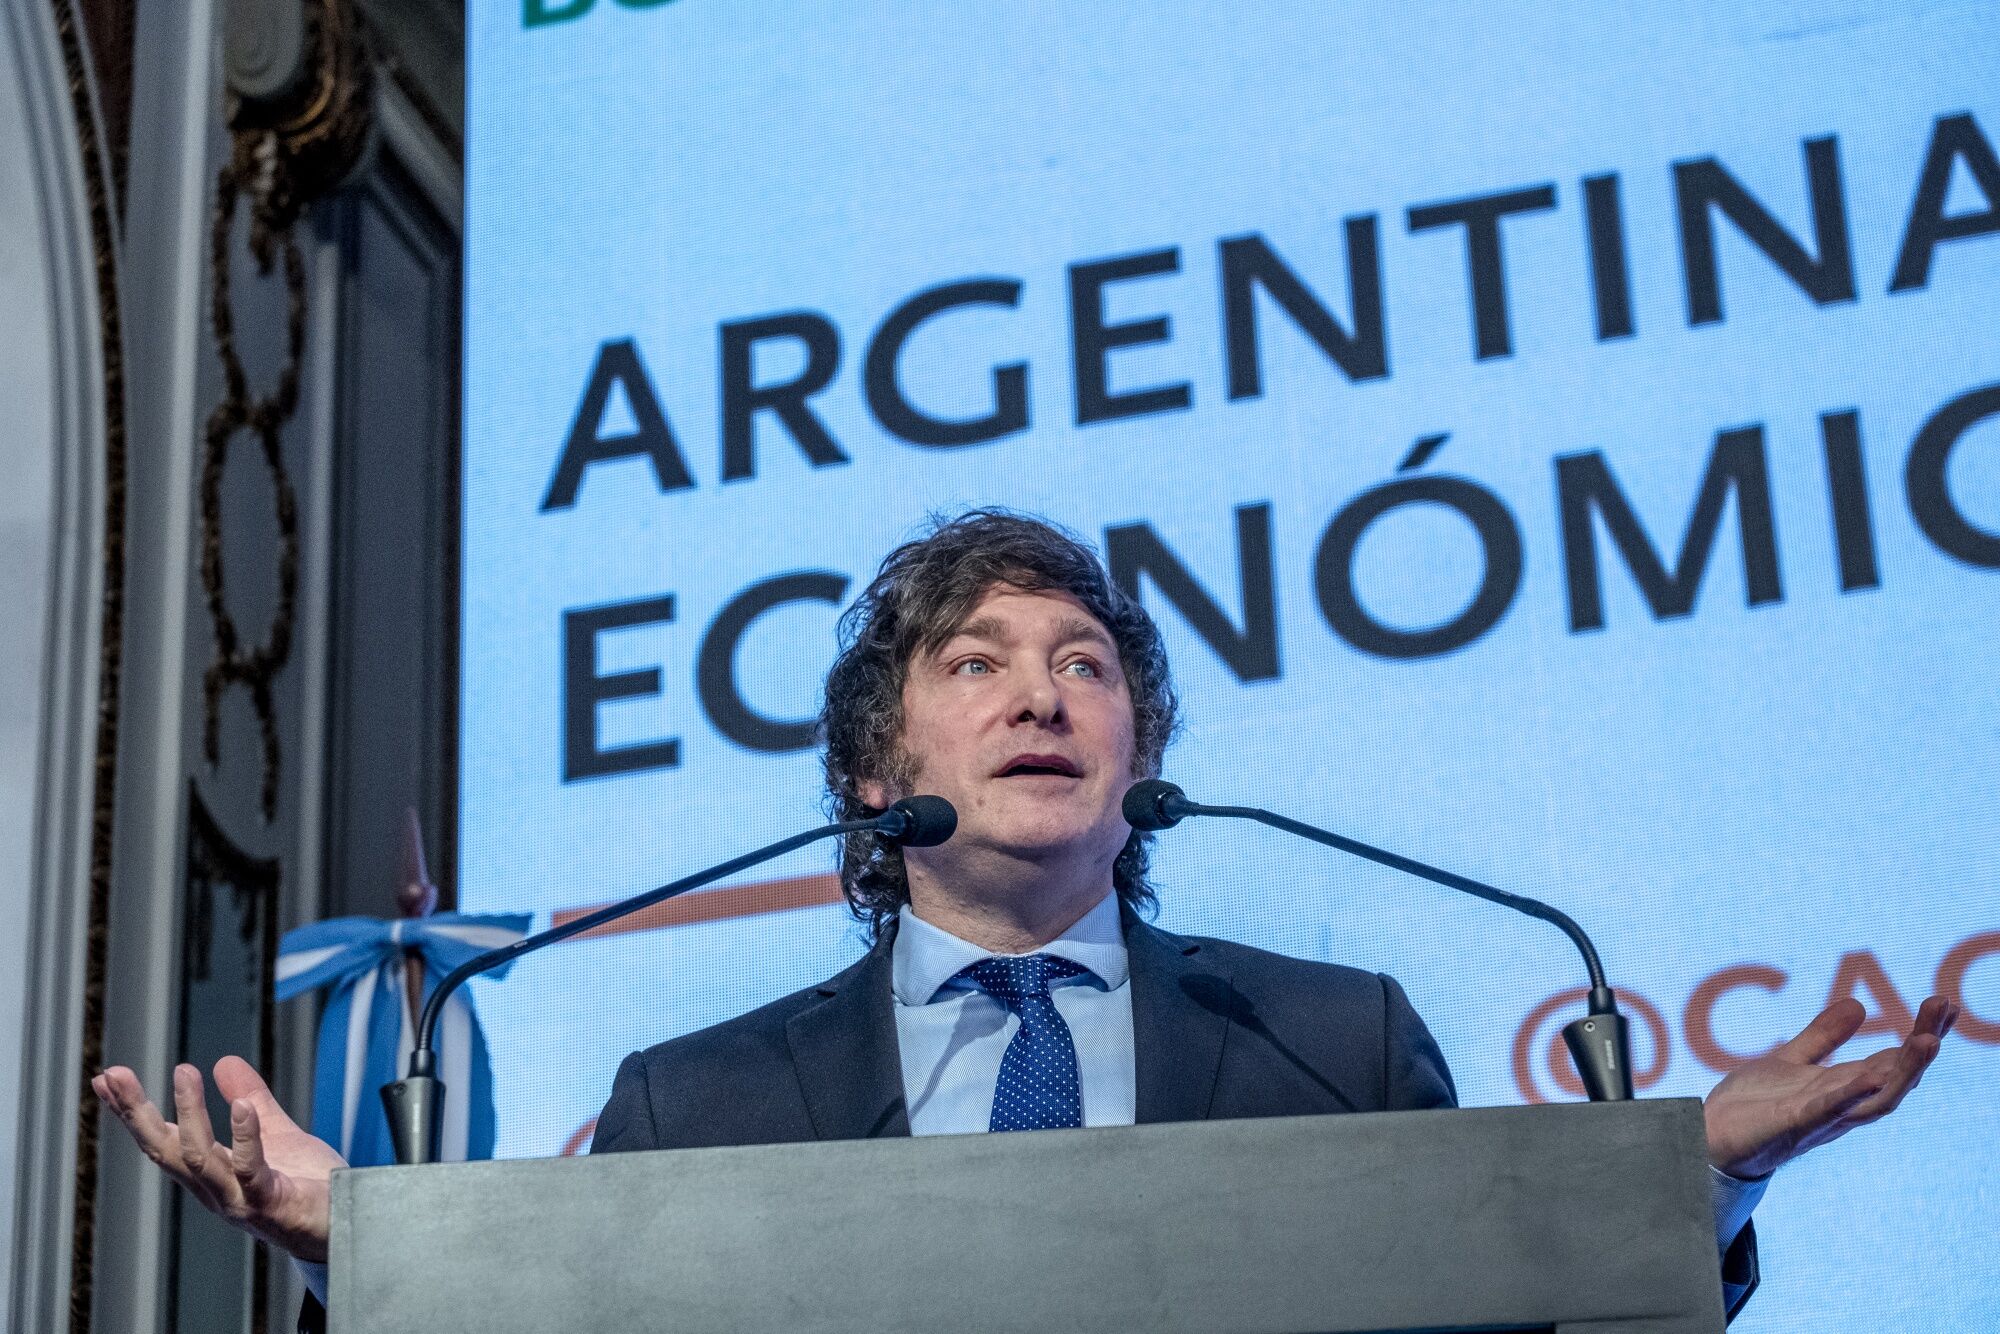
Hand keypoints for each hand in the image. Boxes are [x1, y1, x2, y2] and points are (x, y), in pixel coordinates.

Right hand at [93, 1056, 343, 1262]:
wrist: (348, 1223)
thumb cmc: (310, 1186)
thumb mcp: (277, 1133)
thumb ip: (252, 1100)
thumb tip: (223, 1062)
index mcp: (211, 1173)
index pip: (162, 1139)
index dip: (131, 1112)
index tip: (105, 1080)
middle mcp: (215, 1189)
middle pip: (164, 1150)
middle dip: (136, 1114)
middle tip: (114, 1076)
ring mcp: (239, 1199)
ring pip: (199, 1159)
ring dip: (189, 1115)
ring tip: (184, 1072)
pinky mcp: (270, 1203)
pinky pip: (250, 1170)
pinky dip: (244, 1137)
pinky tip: (241, 1107)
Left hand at [1703, 994, 1957, 1179]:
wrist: (1709, 1136)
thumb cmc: (1751, 1106)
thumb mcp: (1790, 1060)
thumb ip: (1823, 1037)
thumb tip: (1858, 1005)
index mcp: (1842, 1087)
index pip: (1892, 1060)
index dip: (1920, 1033)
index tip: (1944, 1002)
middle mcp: (1842, 1105)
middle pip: (1895, 1078)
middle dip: (1922, 1047)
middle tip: (1943, 1007)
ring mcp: (1821, 1118)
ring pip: (1877, 1099)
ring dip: (1904, 1071)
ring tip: (1928, 1040)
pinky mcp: (1792, 1125)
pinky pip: (1827, 1111)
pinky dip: (1850, 1094)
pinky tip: (1870, 1075)